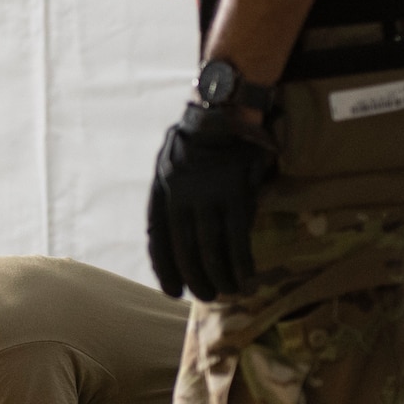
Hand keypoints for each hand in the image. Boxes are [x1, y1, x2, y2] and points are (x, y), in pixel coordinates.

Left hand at [147, 102, 275, 300]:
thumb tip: (180, 234)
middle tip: (208, 296)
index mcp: (162, 188)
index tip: (173, 291)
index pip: (157, 237)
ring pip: (210, 248)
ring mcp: (208, 195)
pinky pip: (237, 237)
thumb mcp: (173, 161)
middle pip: (185, 248)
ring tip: (230, 292)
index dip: (164, 268)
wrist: (225, 107)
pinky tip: (246, 276)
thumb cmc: (201, 136)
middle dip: (196, 277)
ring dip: (220, 276)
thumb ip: (175, 194)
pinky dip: (241, 262)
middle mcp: (180, 195)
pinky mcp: (235, 193)